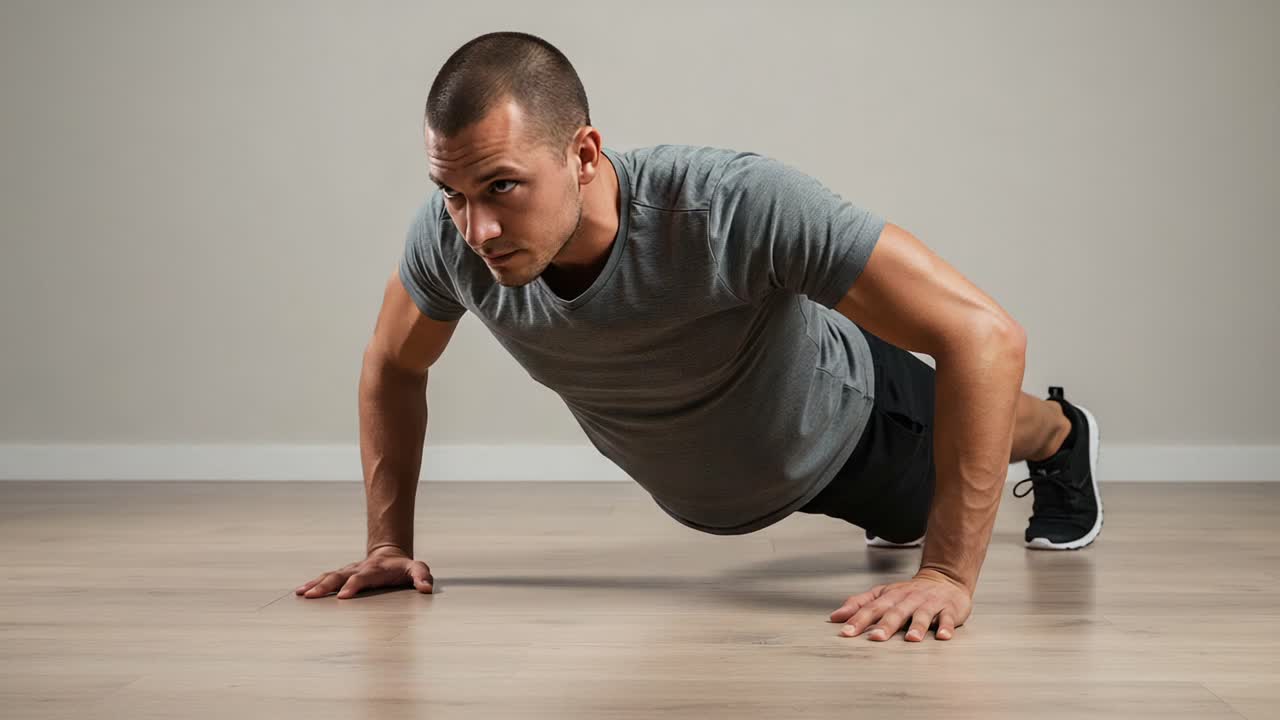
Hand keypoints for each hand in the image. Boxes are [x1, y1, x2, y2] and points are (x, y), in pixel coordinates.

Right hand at [295, 545, 434, 598]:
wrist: (390, 554)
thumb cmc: (403, 567)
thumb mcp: (417, 568)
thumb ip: (422, 577)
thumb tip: (426, 589)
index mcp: (374, 570)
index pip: (362, 578)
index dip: (353, 586)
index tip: (343, 596)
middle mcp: (357, 569)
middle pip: (339, 576)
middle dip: (325, 586)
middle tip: (310, 596)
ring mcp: (348, 571)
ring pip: (329, 576)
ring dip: (315, 585)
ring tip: (300, 593)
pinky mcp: (342, 575)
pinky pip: (326, 579)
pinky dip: (313, 584)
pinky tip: (300, 592)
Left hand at [828, 568, 971, 640]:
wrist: (944, 578)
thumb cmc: (909, 592)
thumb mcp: (882, 593)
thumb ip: (859, 604)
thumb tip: (834, 617)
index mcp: (891, 596)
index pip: (872, 608)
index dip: (858, 619)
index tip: (846, 632)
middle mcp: (909, 599)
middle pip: (895, 612)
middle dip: (885, 625)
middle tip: (875, 638)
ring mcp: (929, 604)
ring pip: (922, 615)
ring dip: (917, 626)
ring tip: (911, 638)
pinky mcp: (949, 609)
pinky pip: (948, 619)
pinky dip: (947, 627)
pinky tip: (944, 636)